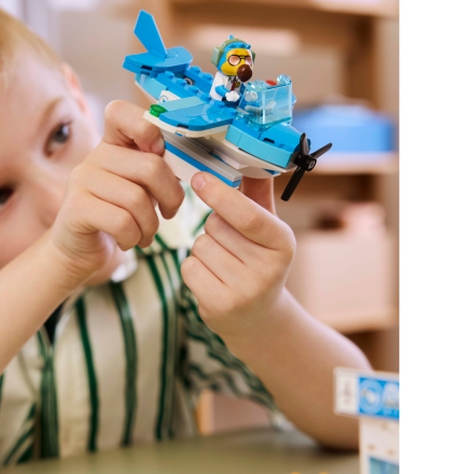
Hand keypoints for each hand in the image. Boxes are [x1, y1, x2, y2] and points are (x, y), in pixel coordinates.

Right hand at [47, 100, 184, 283]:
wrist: (79, 249)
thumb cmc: (118, 215)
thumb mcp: (142, 187)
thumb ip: (159, 170)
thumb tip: (189, 166)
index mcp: (112, 144)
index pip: (121, 112)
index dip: (147, 128)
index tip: (159, 153)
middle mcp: (95, 156)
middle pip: (150, 167)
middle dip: (171, 197)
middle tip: (168, 214)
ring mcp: (82, 180)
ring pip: (137, 199)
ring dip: (150, 226)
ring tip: (145, 234)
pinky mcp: (76, 208)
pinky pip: (122, 221)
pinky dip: (133, 237)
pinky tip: (127, 241)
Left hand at [180, 172, 296, 341]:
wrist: (258, 318)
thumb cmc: (258, 260)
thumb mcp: (267, 228)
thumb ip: (257, 192)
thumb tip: (251, 155)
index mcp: (283, 243)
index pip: (248, 216)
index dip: (220, 195)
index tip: (199, 178)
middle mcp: (268, 269)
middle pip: (215, 227)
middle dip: (214, 227)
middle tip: (230, 243)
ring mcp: (245, 291)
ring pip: (199, 246)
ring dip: (203, 249)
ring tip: (223, 263)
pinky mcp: (220, 307)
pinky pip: (189, 268)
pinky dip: (193, 269)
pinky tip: (212, 278)